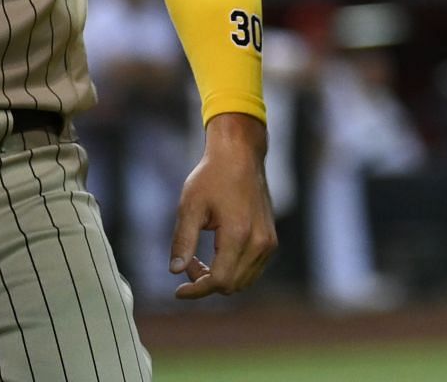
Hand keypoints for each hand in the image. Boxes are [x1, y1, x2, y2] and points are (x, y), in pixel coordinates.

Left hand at [170, 112, 276, 298]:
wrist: (240, 156)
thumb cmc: (212, 178)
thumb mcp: (190, 207)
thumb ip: (183, 241)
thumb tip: (174, 271)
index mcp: (238, 234)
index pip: (219, 281)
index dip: (196, 291)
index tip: (177, 290)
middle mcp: (259, 242)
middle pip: (232, 285)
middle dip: (206, 284)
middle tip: (187, 265)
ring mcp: (269, 242)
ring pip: (243, 281)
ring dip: (220, 279)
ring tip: (199, 260)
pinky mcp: (271, 239)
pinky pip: (252, 270)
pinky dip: (234, 271)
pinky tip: (217, 255)